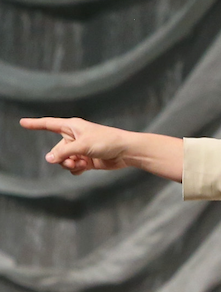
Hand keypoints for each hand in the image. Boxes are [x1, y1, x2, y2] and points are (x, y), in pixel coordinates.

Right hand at [21, 117, 182, 181]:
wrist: (126, 152)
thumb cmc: (107, 141)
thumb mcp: (82, 145)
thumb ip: (64, 152)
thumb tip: (49, 159)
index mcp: (72, 126)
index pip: (49, 124)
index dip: (35, 124)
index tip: (22, 122)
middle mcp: (74, 137)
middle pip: (56, 149)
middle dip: (61, 157)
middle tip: (73, 159)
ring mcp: (80, 149)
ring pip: (64, 160)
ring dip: (69, 164)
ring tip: (80, 164)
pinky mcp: (87, 160)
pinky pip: (73, 167)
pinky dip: (76, 169)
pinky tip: (84, 168)